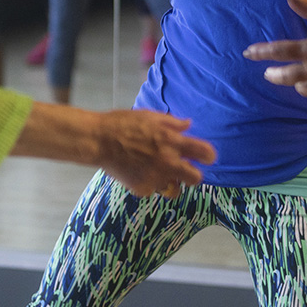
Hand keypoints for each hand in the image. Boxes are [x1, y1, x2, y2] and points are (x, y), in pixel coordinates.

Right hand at [94, 109, 215, 197]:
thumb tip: (188, 125)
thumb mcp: (149, 116)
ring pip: (173, 188)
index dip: (208, 156)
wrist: (98, 140)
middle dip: (193, 175)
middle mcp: (168, 162)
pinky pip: (153, 190)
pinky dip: (148, 183)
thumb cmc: (122, 124)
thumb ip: (172, 123)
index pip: (205, 153)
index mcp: (172, 141)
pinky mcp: (142, 189)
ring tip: (156, 173)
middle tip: (184, 170)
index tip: (204, 157)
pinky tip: (137, 172)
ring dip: (169, 182)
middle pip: (196, 179)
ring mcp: (155, 177)